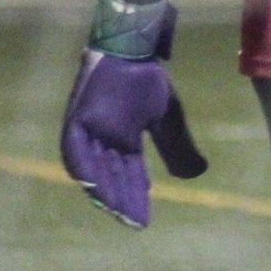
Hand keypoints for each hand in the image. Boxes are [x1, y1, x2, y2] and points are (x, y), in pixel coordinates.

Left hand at [60, 3, 206, 227]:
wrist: (134, 48)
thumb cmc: (147, 79)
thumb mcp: (168, 118)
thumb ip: (177, 146)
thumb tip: (195, 175)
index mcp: (122, 142)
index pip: (128, 177)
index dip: (135, 198)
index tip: (144, 221)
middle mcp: (101, 142)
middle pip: (111, 178)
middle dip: (122, 201)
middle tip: (133, 222)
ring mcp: (87, 132)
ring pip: (92, 169)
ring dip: (102, 189)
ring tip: (115, 209)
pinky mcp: (76, 120)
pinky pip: (74, 150)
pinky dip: (82, 167)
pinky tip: (92, 183)